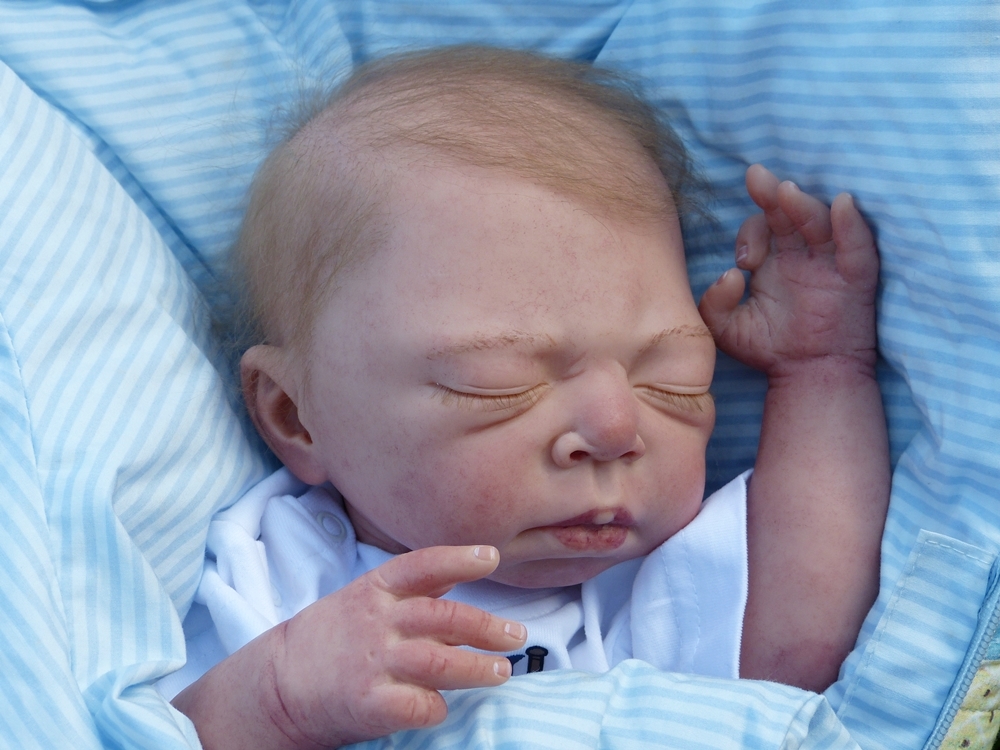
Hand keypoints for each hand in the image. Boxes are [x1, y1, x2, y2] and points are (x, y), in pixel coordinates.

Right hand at [268, 544, 525, 747]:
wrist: (277, 685)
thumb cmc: (330, 639)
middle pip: (444, 618)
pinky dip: (438, 706)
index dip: (459, 558)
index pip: (423, 566)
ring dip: (478, 667)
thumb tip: (457, 571)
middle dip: (487, 627)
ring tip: (502, 671)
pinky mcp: (370, 703)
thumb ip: (409, 587)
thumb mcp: (363, 597)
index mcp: (374, 590)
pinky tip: (443, 706)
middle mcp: (377, 622)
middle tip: (517, 635)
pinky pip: (420, 705)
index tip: (490, 558)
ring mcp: (373, 663)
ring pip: (441, 662)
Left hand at [699, 164, 878, 378]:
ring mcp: (830, 262)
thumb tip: (729, 275)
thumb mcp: (727, 328)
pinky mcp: (856, 277)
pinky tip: (843, 204)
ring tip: (786, 192)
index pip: (761, 227)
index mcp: (774, 260)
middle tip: (755, 177)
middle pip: (788, 213)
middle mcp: (802, 254)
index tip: (743, 260)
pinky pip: (857, 245)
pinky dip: (852, 224)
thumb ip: (713, 303)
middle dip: (771, 195)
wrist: (809, 377)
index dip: (749, 233)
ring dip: (804, 205)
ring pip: (819, 222)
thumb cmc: (770, 350)